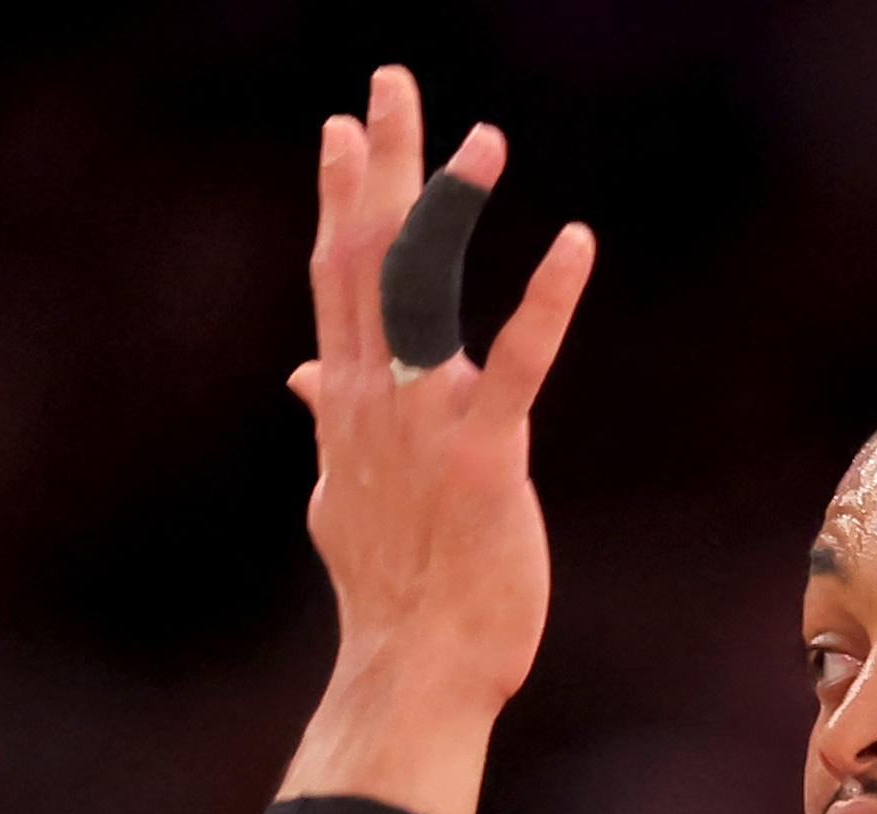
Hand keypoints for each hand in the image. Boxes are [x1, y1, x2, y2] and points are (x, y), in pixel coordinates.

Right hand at [280, 66, 596, 813]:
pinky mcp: (485, 456)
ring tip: (481, 136)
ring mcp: (425, 423)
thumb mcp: (339, 497)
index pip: (337, 278)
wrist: (413, 666)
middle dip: (382, 164)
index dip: (341, 198)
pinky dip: (544, 300)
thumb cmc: (391, 590)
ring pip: (429, 291)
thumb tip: (303, 374)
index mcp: (348, 403)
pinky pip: (517, 362)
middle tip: (390, 84)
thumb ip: (328, 426)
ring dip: (453, 206)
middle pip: (370, 256)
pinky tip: (573, 243)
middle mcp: (375, 398)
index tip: (344, 131)